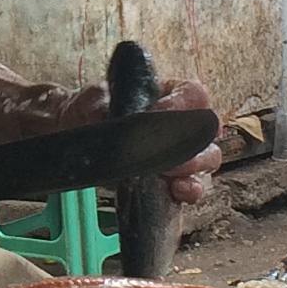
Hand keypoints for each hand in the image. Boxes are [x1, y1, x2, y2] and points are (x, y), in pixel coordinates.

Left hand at [63, 75, 224, 204]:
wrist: (79, 141)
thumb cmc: (92, 113)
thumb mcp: (93, 101)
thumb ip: (101, 103)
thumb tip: (105, 115)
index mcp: (171, 95)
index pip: (194, 95)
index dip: (182, 106)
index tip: (159, 115)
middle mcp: (183, 125)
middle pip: (207, 132)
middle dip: (191, 146)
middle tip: (167, 156)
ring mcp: (182, 155)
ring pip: (207, 160)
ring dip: (193, 170)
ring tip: (171, 177)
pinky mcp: (174, 181)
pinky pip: (193, 188)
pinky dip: (189, 192)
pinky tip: (176, 192)